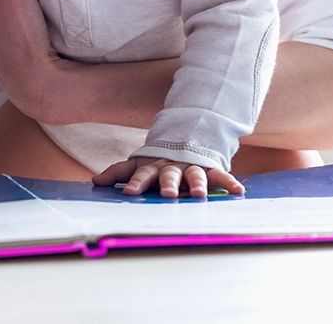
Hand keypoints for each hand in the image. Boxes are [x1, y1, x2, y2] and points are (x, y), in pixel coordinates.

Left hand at [92, 156, 244, 197]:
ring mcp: (192, 167)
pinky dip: (229, 182)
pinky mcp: (210, 167)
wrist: (186, 137)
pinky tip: (238, 191)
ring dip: (196, 184)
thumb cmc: (158, 160)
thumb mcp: (138, 164)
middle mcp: (172, 166)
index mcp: (153, 166)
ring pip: (195, 175)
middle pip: (168, 174)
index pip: (142, 174)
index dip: (136, 183)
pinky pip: (220, 175)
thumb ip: (118, 172)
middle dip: (167, 184)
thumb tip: (95, 181)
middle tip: (167, 194)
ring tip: (198, 195)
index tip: (130, 193)